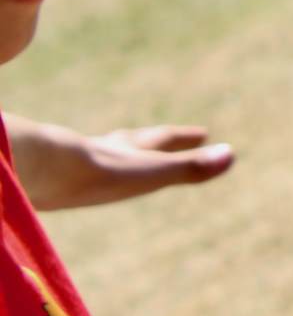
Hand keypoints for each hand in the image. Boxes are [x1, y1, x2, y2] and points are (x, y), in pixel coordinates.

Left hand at [15, 121, 234, 211]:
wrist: (37, 171)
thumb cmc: (95, 174)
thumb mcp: (149, 173)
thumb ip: (188, 167)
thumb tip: (231, 156)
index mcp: (130, 150)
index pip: (163, 140)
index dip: (184, 139)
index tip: (204, 134)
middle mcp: (105, 151)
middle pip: (135, 142)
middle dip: (154, 143)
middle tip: (168, 139)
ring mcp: (77, 163)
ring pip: (103, 154)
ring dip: (118, 155)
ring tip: (119, 158)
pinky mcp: (53, 178)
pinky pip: (73, 174)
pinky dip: (84, 174)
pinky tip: (75, 182)